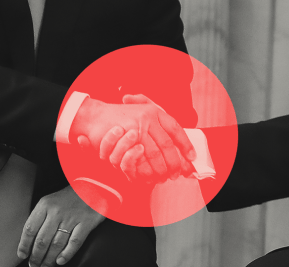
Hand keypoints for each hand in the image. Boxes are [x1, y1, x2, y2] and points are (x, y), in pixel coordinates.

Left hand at [17, 185, 105, 266]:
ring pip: (56, 244)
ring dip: (49, 259)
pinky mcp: (86, 222)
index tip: (22, 255)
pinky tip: (60, 261)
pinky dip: (66, 254)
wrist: (94, 185)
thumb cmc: (70, 197)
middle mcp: (57, 211)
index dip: (24, 245)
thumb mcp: (51, 201)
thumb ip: (41, 218)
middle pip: (42, 240)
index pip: (30, 229)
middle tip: (34, 265)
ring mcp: (72, 217)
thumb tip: (29, 242)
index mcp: (45, 204)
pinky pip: (74, 243)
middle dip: (36, 256)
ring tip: (45, 266)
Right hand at [71, 95, 195, 180]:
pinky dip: (146, 169)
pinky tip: (150, 176)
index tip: (192, 157)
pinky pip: (140, 158)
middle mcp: (147, 117)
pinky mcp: (125, 138)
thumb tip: (175, 143)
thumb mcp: (141, 111)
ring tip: (164, 177)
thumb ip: (158, 124)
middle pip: (167, 144)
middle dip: (174, 161)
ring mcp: (137, 127)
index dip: (185, 144)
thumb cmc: (120, 117)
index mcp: (154, 111)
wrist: (96, 116)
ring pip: (155, 153)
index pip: (175, 129)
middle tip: (177, 173)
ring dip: (160, 168)